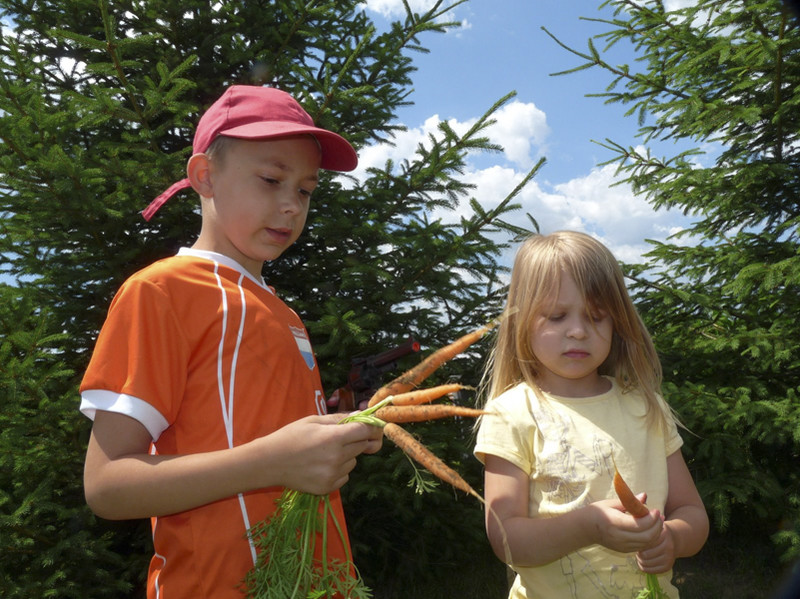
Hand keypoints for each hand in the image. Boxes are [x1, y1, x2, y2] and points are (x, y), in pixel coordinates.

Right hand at [249, 414, 382, 494]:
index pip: (365, 431)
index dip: (370, 426)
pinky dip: (338, 470)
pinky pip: (344, 476)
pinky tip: (320, 465)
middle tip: (339, 437)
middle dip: (356, 439)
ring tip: (324, 453)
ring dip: (346, 456)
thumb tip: (360, 415)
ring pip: (353, 462)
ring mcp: (333, 475)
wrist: (269, 462)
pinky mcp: (328, 488)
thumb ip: (339, 419)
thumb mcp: (313, 421)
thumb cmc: (290, 436)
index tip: (370, 425)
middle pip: (362, 446)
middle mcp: (337, 458)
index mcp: (334, 438)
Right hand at [589, 495, 663, 553]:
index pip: (640, 525)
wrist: (585, 528)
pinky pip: (642, 547)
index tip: (655, 510)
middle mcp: (619, 537)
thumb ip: (629, 501)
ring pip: (647, 543)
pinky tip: (651, 529)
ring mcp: (622, 546)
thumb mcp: (612, 503)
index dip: (651, 518)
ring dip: (656, 533)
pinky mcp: (624, 550)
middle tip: (660, 516)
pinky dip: (650, 539)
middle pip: (647, 536)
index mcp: (615, 523)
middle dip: (657, 526)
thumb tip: (644, 496)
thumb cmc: (598, 511)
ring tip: (658, 522)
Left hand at [637, 517, 676, 572]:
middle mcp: (668, 546)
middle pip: (645, 554)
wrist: (676, 540)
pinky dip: (644, 566)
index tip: (636, 539)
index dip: (637, 541)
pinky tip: (644, 560)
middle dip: (638, 552)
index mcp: (664, 534)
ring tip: (640, 554)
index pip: (645, 541)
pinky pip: (649, 570)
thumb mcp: (655, 522)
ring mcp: (669, 558)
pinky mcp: (668, 567)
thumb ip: (646, 520)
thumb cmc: (659, 530)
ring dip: (640, 559)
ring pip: (646, 563)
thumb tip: (637, 512)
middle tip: (637, 548)